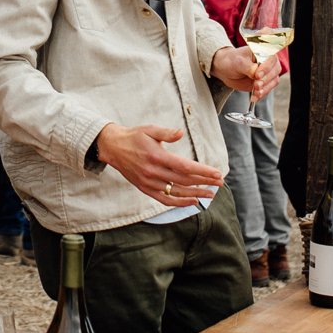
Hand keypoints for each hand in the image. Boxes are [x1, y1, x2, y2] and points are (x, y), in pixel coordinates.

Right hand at [94, 123, 223, 205]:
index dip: (202, 171)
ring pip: (176, 192)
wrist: (113, 147)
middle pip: (184, 180)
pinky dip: (179, 203)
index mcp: (157, 156)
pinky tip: (192, 202)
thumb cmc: (134, 136)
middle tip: (219, 183)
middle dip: (204, 182)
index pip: (185, 167)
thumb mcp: (149, 129)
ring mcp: (149, 182)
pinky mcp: (145, 189)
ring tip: (210, 194)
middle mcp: (153, 171)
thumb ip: (166, 133)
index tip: (216, 173)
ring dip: (195, 194)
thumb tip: (180, 133)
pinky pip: (164, 199)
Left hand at [211, 46, 279, 99]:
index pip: (271, 58)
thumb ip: (248, 68)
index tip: (257, 75)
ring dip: (265, 89)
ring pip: (273, 81)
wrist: (226, 69)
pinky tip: (254, 97)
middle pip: (275, 71)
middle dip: (265, 80)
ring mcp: (268, 73)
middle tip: (256, 85)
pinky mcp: (264, 83)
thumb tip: (256, 73)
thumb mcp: (238, 62)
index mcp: (263, 51)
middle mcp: (268, 62)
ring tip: (255, 93)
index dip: (266, 67)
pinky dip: (261, 94)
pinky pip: (267, 90)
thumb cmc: (232, 60)